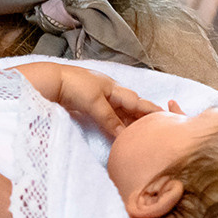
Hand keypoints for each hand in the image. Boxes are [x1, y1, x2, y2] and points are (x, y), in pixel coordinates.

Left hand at [13, 60, 167, 135]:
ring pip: (120, 112)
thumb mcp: (95, 103)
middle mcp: (109, 92)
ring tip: (139, 134)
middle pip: (131, 106)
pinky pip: (108, 115)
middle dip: (143, 117)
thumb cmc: (74, 86)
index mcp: (114, 88)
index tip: (166, 119)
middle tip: (156, 129)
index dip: (151, 111)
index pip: (138, 101)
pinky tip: (118, 131)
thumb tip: (124, 136)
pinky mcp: (88, 105)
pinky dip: (115, 123)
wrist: (51, 81)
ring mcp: (99, 98)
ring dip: (129, 122)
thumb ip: (110, 119)